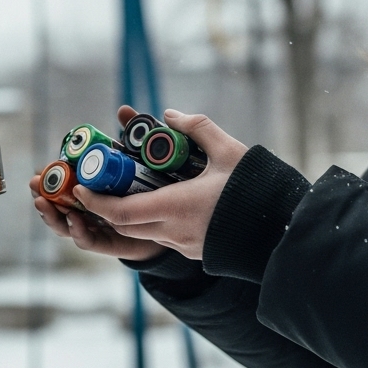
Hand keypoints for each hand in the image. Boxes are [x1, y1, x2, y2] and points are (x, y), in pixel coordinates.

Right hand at [28, 105, 166, 261]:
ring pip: (67, 226)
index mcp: (90, 191)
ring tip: (44, 203)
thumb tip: (123, 110)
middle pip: (57, 208)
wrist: (175, 219)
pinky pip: (90, 241)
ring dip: (53, 216)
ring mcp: (98, 228)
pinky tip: (74, 220)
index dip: (47, 180)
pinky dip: (79, 232)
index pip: (61, 187)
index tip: (38, 171)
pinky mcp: (111, 243)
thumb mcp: (140, 158)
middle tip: (35, 185)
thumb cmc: (153, 186)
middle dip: (43, 197)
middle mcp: (89, 210)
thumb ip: (130, 136)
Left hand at [76, 107, 247, 260]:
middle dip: (107, 207)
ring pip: (143, 232)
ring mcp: (185, 245)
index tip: (83, 187)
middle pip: (125, 225)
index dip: (96, 202)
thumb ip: (198, 129)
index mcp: (176, 207)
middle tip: (102, 185)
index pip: (121, 212)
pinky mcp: (195, 251)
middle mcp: (175, 231)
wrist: (285, 230)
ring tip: (129, 190)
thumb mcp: (229, 151)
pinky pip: (164, 238)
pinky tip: (159, 203)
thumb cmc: (258, 190)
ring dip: (130, 214)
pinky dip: (152, 222)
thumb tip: (170, 116)